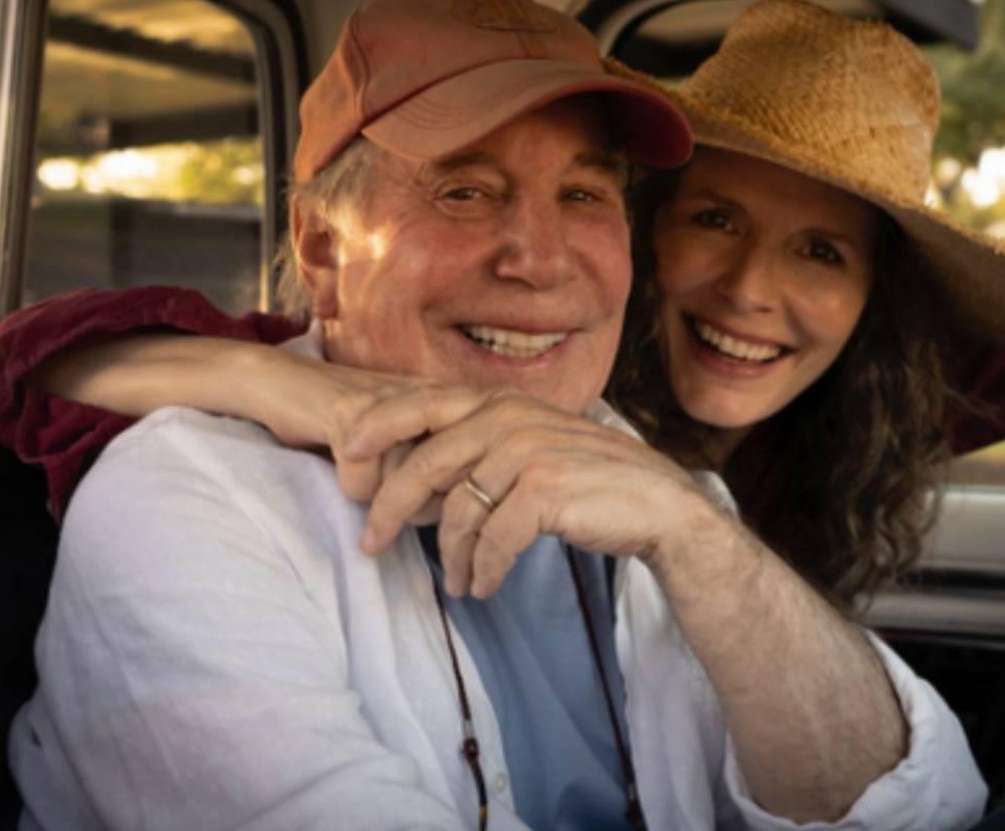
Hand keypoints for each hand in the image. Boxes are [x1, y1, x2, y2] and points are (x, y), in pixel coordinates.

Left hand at [344, 386, 720, 597]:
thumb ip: (480, 448)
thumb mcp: (532, 447)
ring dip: (449, 556)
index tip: (345, 465)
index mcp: (500, 400)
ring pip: (457, 510)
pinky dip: (483, 570)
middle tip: (370, 545)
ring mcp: (527, 449)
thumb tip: (417, 482)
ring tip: (456, 582)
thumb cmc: (590, 480)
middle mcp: (509, 415)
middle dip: (389, 509)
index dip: (374, 429)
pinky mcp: (544, 488)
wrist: (659, 506)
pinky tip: (484, 586)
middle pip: (423, 463)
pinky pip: (491, 539)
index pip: (419, 403)